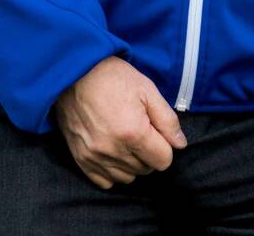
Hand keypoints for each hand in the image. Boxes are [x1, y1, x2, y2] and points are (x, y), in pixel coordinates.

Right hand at [53, 56, 186, 189]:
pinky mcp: (80, 158)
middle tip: (140, 131)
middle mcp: (113, 150)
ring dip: (132, 163)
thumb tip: (180, 144)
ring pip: (127, 178)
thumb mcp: (147, 90)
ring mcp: (95, 156)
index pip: (163, 160)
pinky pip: (104, 180)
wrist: (73, 72)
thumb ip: (167, 120)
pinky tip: (112, 151)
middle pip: (146, 169)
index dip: (165, 146)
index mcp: (133, 133)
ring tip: (126, 140)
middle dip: (149, 153)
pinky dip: (112, 170)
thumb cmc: (112, 77)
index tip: (156, 132)